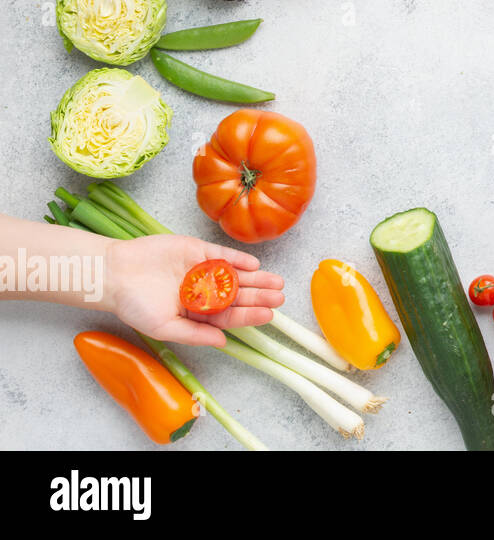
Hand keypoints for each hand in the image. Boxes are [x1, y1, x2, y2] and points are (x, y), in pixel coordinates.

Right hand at [103, 235, 283, 346]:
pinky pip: (221, 255)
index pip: (229, 315)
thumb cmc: (133, 304)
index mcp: (195, 312)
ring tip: (276, 281)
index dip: (249, 316)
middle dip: (259, 296)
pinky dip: (237, 259)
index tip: (269, 315)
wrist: (113, 273)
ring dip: (255, 277)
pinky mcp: (196, 250)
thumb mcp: (163, 327)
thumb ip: (194, 334)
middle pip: (237, 295)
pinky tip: (253, 264)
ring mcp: (200, 270)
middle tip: (281, 296)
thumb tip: (224, 341)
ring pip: (234, 275)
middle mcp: (202, 291)